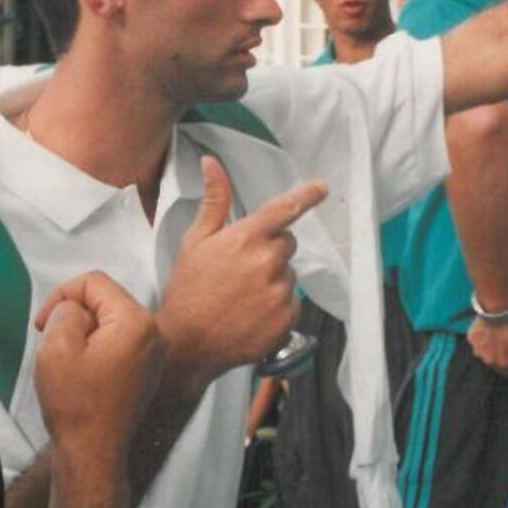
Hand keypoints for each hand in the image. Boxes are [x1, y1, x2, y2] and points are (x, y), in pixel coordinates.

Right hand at [34, 271, 166, 465]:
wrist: (92, 454)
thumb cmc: (75, 404)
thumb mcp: (57, 345)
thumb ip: (66, 310)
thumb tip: (75, 308)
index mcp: (136, 322)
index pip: (94, 282)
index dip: (62, 295)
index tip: (42, 323)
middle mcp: (154, 333)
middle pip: (105, 299)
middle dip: (73, 314)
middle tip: (51, 343)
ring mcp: (154, 353)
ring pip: (109, 320)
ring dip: (83, 332)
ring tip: (67, 360)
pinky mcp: (147, 370)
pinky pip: (117, 341)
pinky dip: (96, 347)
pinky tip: (81, 372)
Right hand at [156, 156, 326, 391]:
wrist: (187, 343)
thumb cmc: (188, 290)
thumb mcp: (194, 242)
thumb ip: (214, 201)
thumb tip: (212, 164)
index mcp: (246, 238)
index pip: (284, 208)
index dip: (306, 195)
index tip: (321, 188)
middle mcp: (267, 262)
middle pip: (287, 244)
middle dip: (270, 250)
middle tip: (241, 268)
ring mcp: (279, 292)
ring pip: (288, 275)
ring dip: (273, 280)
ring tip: (242, 296)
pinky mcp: (286, 318)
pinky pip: (292, 303)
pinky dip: (277, 306)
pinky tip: (251, 313)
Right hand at [466, 306, 507, 378]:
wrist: (497, 307)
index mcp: (506, 363)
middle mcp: (490, 361)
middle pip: (505, 361)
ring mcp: (478, 350)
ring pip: (491, 352)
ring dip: (498, 346)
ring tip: (503, 333)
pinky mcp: (471, 339)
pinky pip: (481, 342)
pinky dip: (487, 338)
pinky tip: (492, 330)